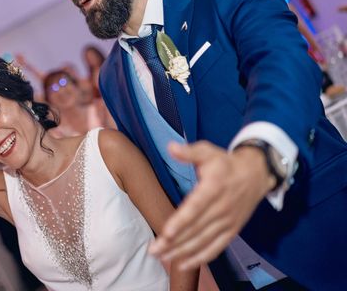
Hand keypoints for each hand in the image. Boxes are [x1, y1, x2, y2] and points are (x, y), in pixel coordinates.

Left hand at [148, 141, 274, 269]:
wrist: (256, 174)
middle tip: (154, 250)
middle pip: (195, 229)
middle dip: (174, 242)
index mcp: (213, 188)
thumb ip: (189, 152)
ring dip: (182, 252)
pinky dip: (200, 258)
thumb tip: (171, 147)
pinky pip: (216, 248)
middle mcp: (221, 208)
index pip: (195, 208)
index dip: (181, 222)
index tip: (166, 233)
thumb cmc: (225, 163)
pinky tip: (183, 264)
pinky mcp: (231, 231)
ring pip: (203, 241)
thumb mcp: (208, 151)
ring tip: (162, 257)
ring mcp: (227, 222)